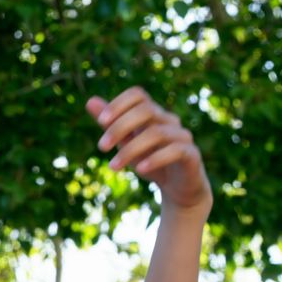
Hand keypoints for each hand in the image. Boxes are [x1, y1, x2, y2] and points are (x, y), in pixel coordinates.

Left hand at [86, 86, 212, 214]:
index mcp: (152, 113)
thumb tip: (90, 101)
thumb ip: (110, 123)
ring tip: (113, 167)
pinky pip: (176, 150)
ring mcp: (182, 136)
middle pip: (146, 110)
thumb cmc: (148, 159)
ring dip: (130, 150)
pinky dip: (155, 159)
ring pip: (157, 133)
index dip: (119, 103)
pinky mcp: (191, 154)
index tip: (101, 121)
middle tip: (101, 147)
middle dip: (120, 127)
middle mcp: (169, 120)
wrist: (177, 186)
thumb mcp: (125, 142)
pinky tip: (140, 169)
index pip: (138, 94)